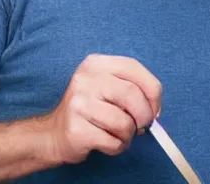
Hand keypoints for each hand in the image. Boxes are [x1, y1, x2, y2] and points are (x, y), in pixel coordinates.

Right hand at [45, 54, 161, 164]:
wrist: (54, 132)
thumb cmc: (90, 109)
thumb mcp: (106, 86)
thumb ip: (131, 87)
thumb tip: (154, 108)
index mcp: (96, 63)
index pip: (134, 67)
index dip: (152, 90)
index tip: (155, 108)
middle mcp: (85, 79)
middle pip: (132, 95)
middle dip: (144, 116)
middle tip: (141, 125)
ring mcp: (79, 103)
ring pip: (124, 122)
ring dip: (129, 135)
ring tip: (118, 133)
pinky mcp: (77, 128)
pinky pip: (113, 142)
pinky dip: (117, 146)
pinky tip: (106, 141)